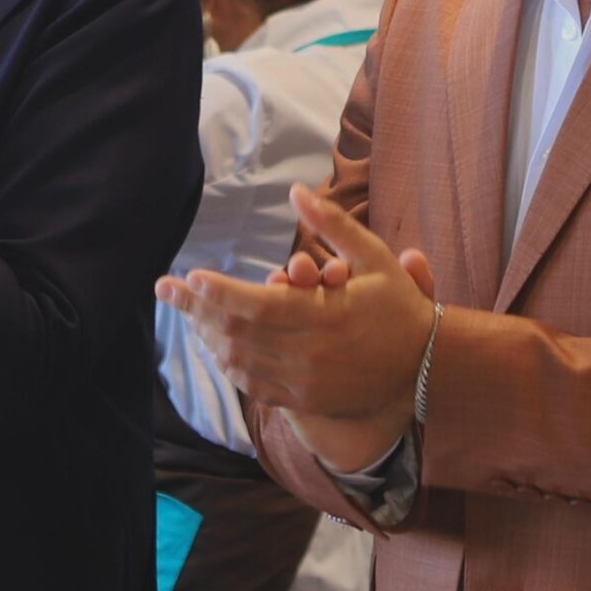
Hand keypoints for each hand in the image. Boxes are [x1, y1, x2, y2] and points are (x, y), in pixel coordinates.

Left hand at [157, 185, 436, 470]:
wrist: (424, 367)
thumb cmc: (398, 307)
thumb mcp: (374, 258)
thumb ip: (332, 225)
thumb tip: (296, 191)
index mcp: (325, 315)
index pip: (256, 305)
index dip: (217, 293)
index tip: (189, 277)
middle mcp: (309, 353)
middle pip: (236, 333)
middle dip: (195, 310)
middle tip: (166, 291)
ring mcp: (303, 381)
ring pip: (239, 361)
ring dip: (207, 336)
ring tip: (187, 313)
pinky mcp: (302, 399)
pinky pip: (253, 385)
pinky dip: (229, 364)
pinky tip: (215, 345)